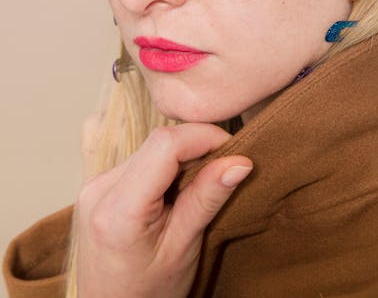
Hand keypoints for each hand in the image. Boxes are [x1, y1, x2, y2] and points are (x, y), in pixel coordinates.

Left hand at [76, 123, 251, 297]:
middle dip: (196, 149)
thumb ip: (207, 198)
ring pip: (150, 148)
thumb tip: (240, 161)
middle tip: (220, 175)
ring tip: (195, 191)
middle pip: (158, 143)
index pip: (165, 144)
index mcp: (118, 210)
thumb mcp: (183, 249)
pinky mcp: (97, 185)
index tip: (233, 152)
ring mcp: (94, 185)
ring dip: (180, 159)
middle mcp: (98, 189)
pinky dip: (165, 167)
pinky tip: (173, 193)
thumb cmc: (147, 294)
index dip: (204, 137)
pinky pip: (140, 159)